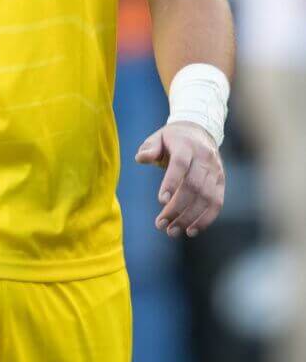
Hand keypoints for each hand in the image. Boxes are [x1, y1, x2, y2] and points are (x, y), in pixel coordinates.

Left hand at [135, 121, 224, 238]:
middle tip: (161, 224)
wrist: (200, 130)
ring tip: (172, 231)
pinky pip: (216, 203)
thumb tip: (140, 159)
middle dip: (177, 208)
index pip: (181, 164)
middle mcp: (203, 158)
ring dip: (189, 218)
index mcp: (186, 145)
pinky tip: (191, 230)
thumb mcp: (158, 137)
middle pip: (193, 186)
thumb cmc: (173, 138)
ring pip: (206, 198)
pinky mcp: (221, 182)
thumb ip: (149, 148)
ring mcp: (215, 170)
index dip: (172, 182)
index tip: (161, 201)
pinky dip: (205, 219)